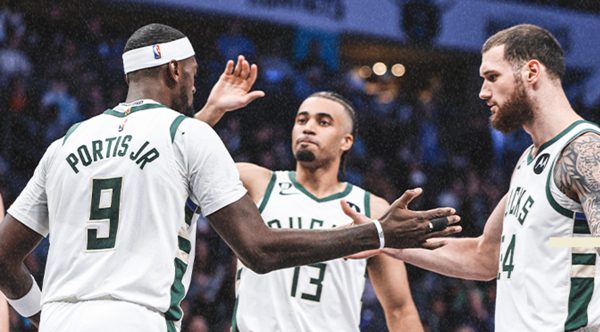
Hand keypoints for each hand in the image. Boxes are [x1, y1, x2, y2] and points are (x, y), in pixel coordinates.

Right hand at [195, 55, 264, 125]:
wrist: (216, 105)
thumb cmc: (230, 105)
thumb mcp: (242, 101)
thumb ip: (252, 96)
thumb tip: (263, 93)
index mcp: (245, 87)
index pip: (251, 77)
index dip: (253, 71)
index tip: (254, 66)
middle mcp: (240, 82)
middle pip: (245, 72)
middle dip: (245, 66)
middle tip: (245, 62)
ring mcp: (232, 79)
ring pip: (237, 69)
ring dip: (239, 63)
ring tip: (241, 57)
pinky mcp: (224, 77)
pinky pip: (228, 70)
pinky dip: (230, 65)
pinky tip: (231, 62)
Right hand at [343, 188, 460, 251]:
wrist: (381, 234)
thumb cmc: (389, 218)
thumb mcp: (398, 204)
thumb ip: (409, 195)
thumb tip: (419, 189)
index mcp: (418, 217)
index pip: (436, 214)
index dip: (445, 212)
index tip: (453, 211)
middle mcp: (422, 228)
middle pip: (440, 224)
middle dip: (450, 221)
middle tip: (458, 219)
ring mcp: (420, 237)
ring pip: (439, 234)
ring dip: (449, 231)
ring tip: (458, 229)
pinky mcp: (417, 245)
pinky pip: (431, 245)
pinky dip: (439, 244)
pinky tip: (445, 242)